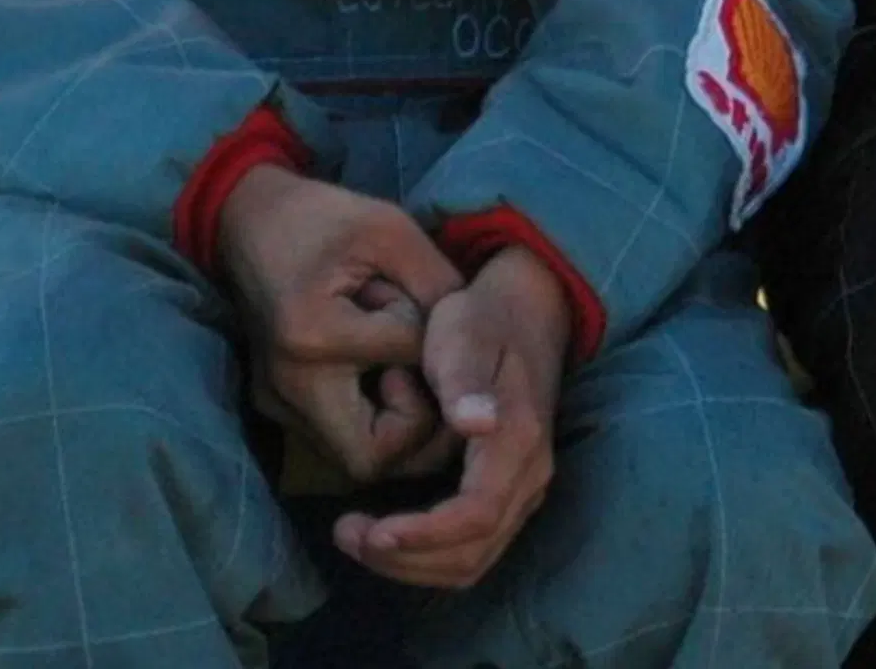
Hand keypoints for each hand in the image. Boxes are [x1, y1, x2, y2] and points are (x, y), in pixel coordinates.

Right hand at [217, 165, 464, 488]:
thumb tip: (478, 339)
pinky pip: (333, 440)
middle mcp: (288, 385)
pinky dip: (367, 419)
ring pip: (352, 461)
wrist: (247, 220)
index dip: (432, 342)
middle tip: (428, 373)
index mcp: (314, 334)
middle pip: (370, 460)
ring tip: (404, 367)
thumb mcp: (390, 230)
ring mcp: (276, 404)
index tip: (421, 311)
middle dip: (416, 427)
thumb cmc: (322, 218)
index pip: (405, 367)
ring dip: (393, 426)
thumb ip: (436, 284)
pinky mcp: (274, 407)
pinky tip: (379, 372)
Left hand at [335, 242, 573, 590]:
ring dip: (411, 564)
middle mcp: (529, 478)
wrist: (524, 311)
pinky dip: (425, 555)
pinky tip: (385, 534)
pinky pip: (470, 548)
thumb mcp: (463, 337)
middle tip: (346, 535)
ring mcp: (523, 491)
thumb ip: (465, 383)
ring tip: (356, 538)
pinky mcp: (508, 494)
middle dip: (405, 558)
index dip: (424, 535)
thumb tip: (478, 423)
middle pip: (470, 554)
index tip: (373, 533)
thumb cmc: (482, 322)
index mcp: (518, 441)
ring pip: (470, 562)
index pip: (476, 515)